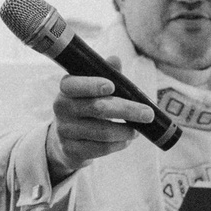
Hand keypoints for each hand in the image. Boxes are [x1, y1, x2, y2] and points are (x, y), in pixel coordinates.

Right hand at [46, 64, 155, 183]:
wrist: (66, 140)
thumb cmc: (86, 107)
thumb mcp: (93, 89)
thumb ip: (106, 74)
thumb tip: (115, 60)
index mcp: (67, 88)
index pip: (75, 85)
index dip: (92, 85)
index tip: (111, 86)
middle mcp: (61, 108)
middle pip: (97, 108)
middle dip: (127, 110)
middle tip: (148, 114)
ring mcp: (64, 131)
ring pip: (102, 131)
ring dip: (125, 131)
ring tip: (137, 130)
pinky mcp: (71, 150)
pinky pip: (101, 148)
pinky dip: (119, 144)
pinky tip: (126, 140)